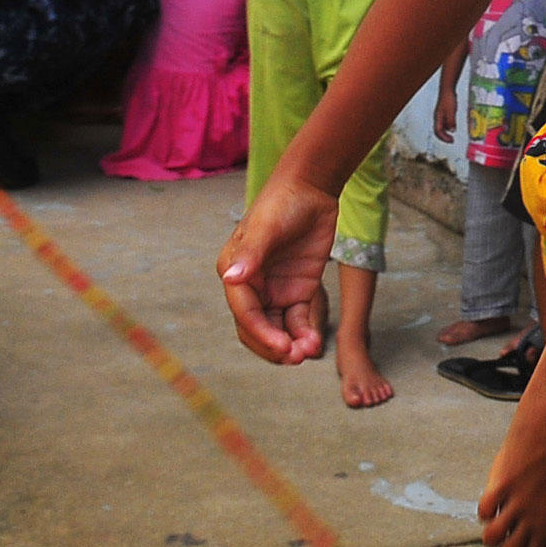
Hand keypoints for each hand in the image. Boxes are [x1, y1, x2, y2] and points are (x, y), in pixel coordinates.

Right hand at [218, 173, 337, 365]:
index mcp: (235, 272)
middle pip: (256, 328)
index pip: (245, 312)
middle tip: (296, 357)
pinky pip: (298, 320)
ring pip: (277, 329)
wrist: (312, 189)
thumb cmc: (283, 202)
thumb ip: (251, 254)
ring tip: (309, 350)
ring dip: (290, 345)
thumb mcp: (267, 226)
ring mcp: (275, 290)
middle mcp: (251, 286)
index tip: (282, 347)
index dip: (261, 333)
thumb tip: (231, 278)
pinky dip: (304, 334)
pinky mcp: (298, 290)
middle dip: (273, 346)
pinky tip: (315, 341)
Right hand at [432, 80, 456, 143]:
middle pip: (438, 131)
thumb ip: (451, 121)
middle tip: (451, 141)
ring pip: (440, 127)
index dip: (444, 138)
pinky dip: (448, 128)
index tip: (451, 141)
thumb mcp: (451, 111)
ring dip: (446, 133)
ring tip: (452, 136)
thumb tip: (452, 130)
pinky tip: (452, 127)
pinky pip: (444, 123)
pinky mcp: (444, 112)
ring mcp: (440, 115)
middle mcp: (437, 117)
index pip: (438, 132)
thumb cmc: (448, 99)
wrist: (447, 89)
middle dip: (444, 137)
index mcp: (438, 118)